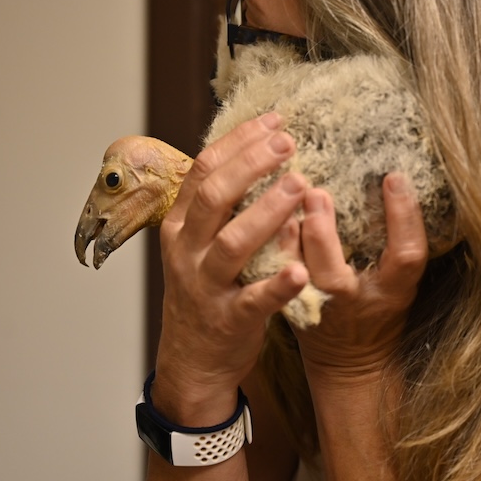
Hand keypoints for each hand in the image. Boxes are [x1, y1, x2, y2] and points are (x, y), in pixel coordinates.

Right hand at [152, 113, 308, 420]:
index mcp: (180, 225)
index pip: (204, 170)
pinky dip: (278, 285)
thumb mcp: (198, 243)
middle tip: (289, 143)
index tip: (274, 120)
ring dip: (267, 212)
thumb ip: (219, 205)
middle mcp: (188, 251)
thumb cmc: (204, 291)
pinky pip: (254, 300)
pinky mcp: (230, 320)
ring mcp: (206, 286)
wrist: (192, 361)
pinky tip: (301, 269)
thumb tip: (254, 150)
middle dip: (251, 165)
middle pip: (214, 197)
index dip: (238, 141)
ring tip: (300, 185)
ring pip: (232, 243)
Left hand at [289, 173, 428, 385]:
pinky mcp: (290, 309)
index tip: (394, 177)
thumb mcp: (402, 280)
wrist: (351, 360)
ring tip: (283, 201)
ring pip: (295, 278)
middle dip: (321, 234)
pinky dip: (270, 250)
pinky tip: (264, 218)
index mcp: (394, 292)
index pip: (407, 255)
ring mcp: (316, 309)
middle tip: (315, 192)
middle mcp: (352, 303)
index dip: (403, 217)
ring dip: (288, 240)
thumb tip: (390, 178)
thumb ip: (397, 240)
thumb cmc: (382, 309)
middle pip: (333, 274)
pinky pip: (273, 280)